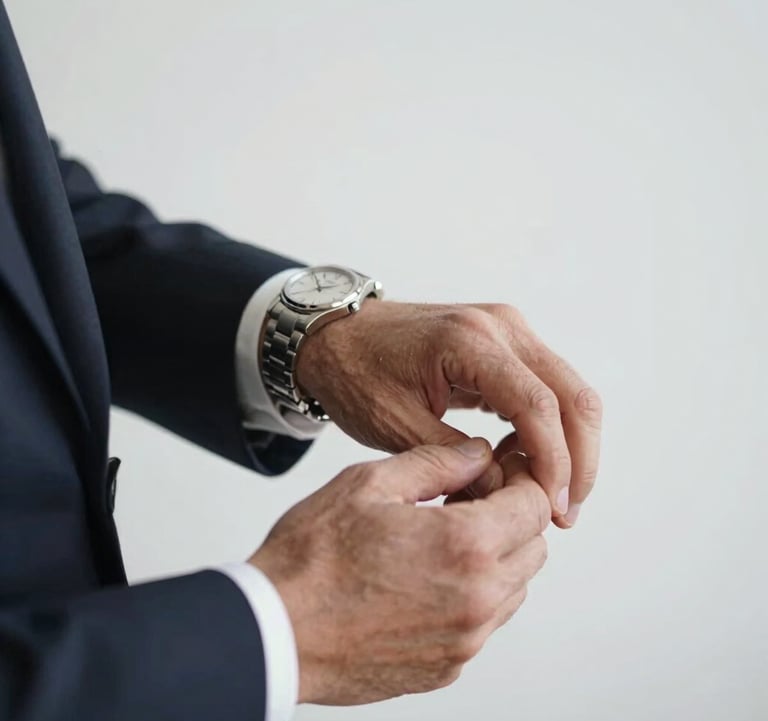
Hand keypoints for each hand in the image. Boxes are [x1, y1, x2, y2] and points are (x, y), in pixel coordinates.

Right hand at [249, 439, 548, 705]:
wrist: (275, 631)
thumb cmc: (313, 558)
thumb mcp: (370, 484)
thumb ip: (436, 463)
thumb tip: (477, 454)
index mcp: (465, 545)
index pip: (534, 505)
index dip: (522, 480)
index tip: (500, 471)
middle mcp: (477, 600)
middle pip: (534, 549)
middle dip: (513, 518)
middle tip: (469, 501)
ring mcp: (464, 641)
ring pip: (514, 589)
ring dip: (496, 559)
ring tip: (443, 540)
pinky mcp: (446, 668)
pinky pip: (483, 625)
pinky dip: (472, 596)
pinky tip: (427, 578)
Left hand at [296, 300, 601, 526]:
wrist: (336, 335)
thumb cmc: (355, 375)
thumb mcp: (396, 426)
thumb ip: (455, 461)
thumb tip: (509, 495)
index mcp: (468, 342)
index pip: (539, 405)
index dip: (555, 464)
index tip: (553, 511)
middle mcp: (499, 326)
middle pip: (572, 394)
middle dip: (578, 459)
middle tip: (566, 513)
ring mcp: (506, 329)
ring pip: (568, 390)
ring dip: (571, 445)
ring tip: (554, 497)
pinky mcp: (504, 342)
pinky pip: (546, 385)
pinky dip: (551, 427)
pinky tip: (530, 464)